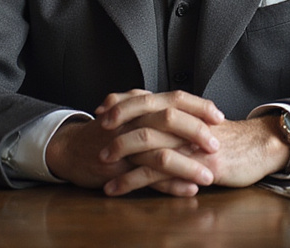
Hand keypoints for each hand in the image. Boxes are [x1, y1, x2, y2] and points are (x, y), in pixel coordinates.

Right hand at [47, 89, 224, 196]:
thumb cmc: (105, 131)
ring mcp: (124, 144)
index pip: (174, 98)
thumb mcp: (129, 111)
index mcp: (140, 105)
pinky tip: (187, 190)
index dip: (198, 106)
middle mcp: (132, 120)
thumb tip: (188, 106)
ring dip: (188, 165)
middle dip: (196, 132)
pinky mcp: (117, 169)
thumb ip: (154, 107)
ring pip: (160, 152)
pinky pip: (147, 178)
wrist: (70, 148)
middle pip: (169, 120)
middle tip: (215, 146)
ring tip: (208, 176)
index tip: (219, 117)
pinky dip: (170, 185)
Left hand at [99, 95, 288, 195]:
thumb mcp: (200, 122)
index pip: (147, 98)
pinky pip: (158, 172)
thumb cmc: (228, 138)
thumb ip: (178, 117)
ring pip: (147, 142)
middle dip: (117, 121)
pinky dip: (133, 180)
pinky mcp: (194, 165)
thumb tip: (151, 114)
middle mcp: (184, 121)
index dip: (122, 102)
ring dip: (120, 152)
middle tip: (95, 131)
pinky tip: (116, 188)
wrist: (259, 148)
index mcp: (183, 109)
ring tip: (100, 163)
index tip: (100, 108)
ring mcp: (189, 142)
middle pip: (144, 114)